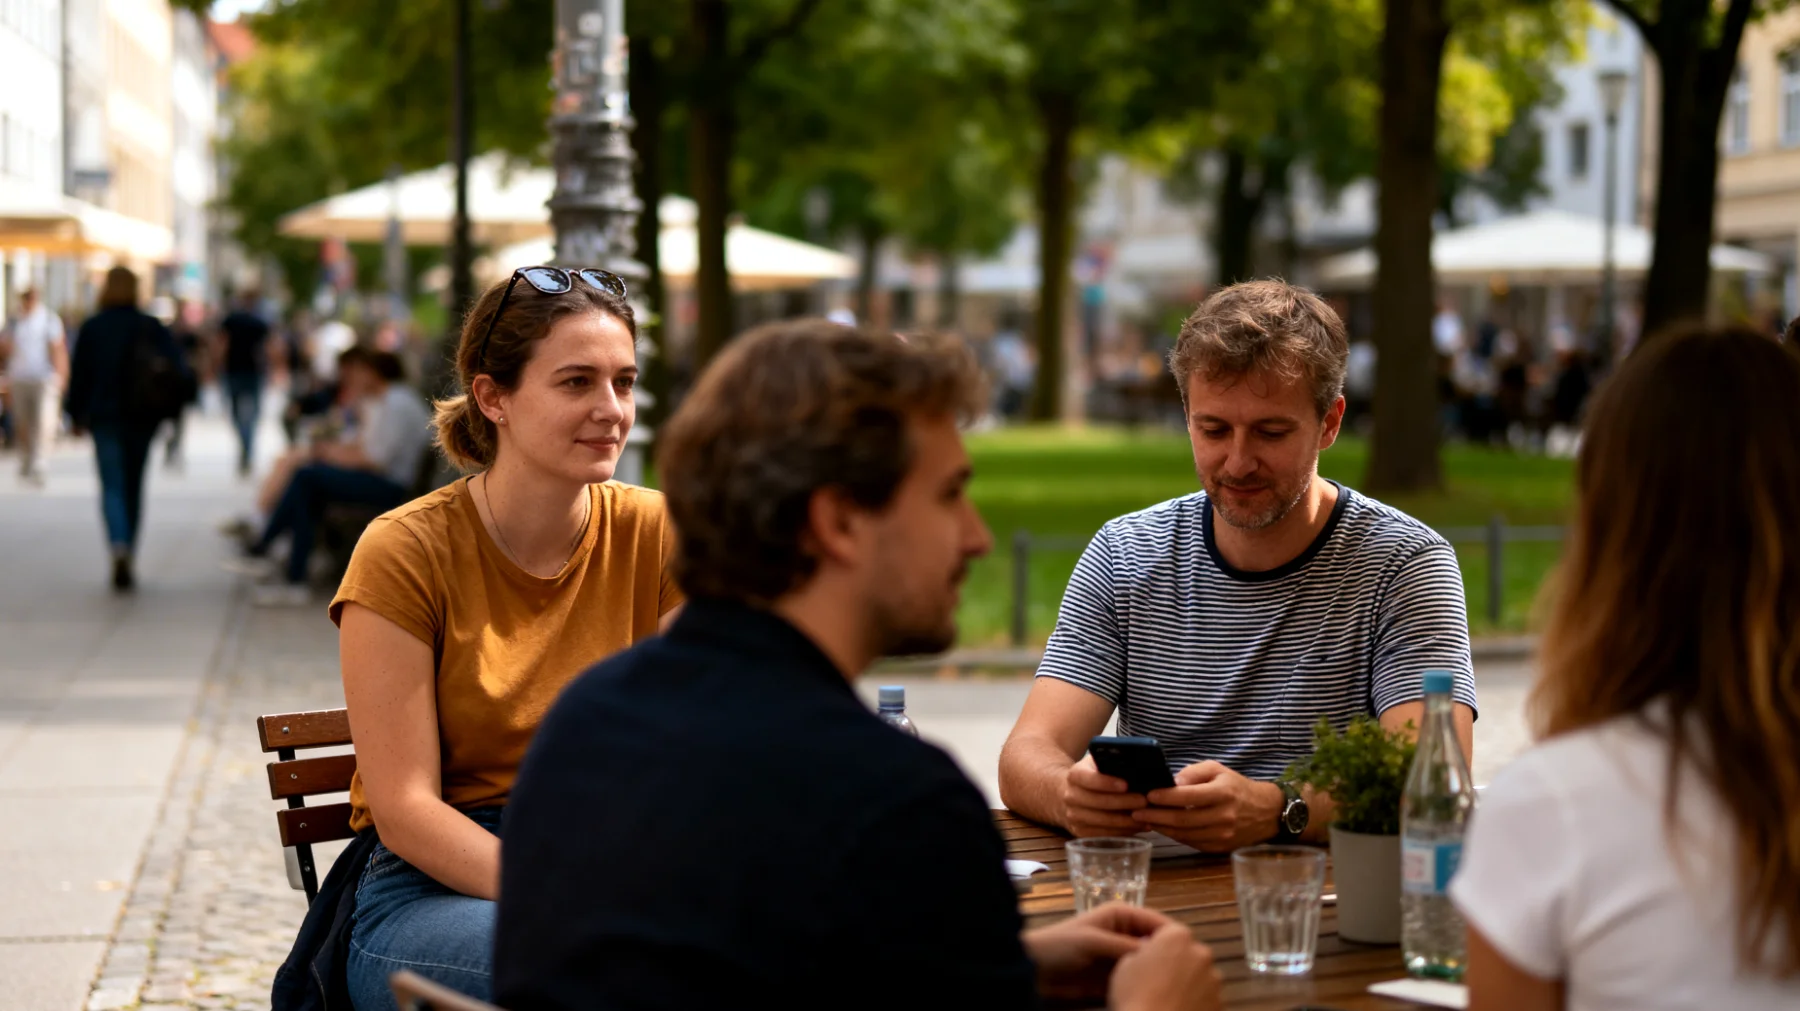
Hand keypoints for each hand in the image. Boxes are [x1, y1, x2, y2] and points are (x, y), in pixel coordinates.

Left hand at [1023, 902, 1172, 1002]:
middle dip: (1170, 958)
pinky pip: (1138, 981)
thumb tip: (1160, 953)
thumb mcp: (1094, 942)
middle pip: (1158, 945)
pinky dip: (1147, 987)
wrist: (1033, 971)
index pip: (1158, 923)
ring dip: (1160, 975)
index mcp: (1122, 914)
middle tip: (1187, 976)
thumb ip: (1127, 946)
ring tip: (1175, 988)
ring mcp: (1122, 957)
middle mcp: (1126, 933)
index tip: (1192, 955)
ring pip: (1151, 966)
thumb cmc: (1059, 946)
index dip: (1175, 938)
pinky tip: (1158, 995)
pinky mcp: (1117, 978)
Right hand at [1062, 755, 1148, 836]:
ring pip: (1103, 821)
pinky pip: (1104, 834)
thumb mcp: (1096, 763)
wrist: (1067, 793)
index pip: (1090, 779)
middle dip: (1124, 803)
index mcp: (1074, 776)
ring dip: (1126, 821)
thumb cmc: (1092, 775)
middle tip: (1144, 801)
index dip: (1107, 783)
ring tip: (1146, 817)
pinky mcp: (1079, 831)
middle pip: (1099, 802)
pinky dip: (1123, 831)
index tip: (1126, 784)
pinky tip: (1138, 827)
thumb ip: (1111, 762)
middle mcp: (1070, 797)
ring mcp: (1073, 816)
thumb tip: (1137, 765)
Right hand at [1108, 922, 1221, 1010]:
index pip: (1168, 931)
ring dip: (1186, 983)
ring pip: (1198, 976)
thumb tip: (1147, 954)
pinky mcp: (1219, 1003)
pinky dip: (1194, 1001)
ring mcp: (1213, 980)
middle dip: (1174, 963)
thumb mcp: (1125, 964)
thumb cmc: (1137, 998)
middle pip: (1187, 952)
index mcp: (1177, 936)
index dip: (1156, 944)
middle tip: (1154, 979)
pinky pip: (1205, 997)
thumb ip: (1141, 951)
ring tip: (1165, 998)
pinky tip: (1176, 1009)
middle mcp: (1201, 953)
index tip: (1147, 955)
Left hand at [1130, 761, 1281, 851]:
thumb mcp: (1218, 770)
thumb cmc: (1236, 787)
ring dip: (1161, 827)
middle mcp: (1223, 816)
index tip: (1148, 794)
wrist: (1266, 812)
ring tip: (1144, 819)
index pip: (1188, 796)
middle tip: (1136, 811)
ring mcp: (1222, 835)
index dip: (1166, 797)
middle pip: (1183, 819)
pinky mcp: (1220, 847)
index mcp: (1223, 793)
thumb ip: (1194, 773)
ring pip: (1185, 834)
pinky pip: (1191, 842)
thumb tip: (1172, 781)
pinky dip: (1174, 836)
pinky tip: (1162, 827)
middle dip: (1156, 815)